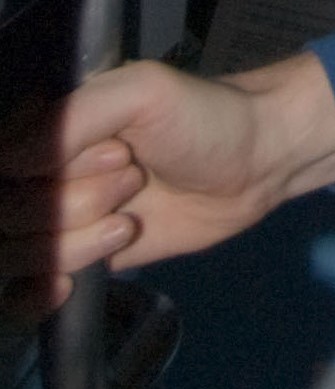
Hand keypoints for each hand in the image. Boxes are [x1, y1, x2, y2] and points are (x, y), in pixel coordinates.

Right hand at [0, 55, 334, 320]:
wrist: (256, 163)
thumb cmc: (202, 116)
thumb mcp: (142, 93)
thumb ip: (72, 120)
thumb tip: (11, 163)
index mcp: (48, 126)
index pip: (6, 164)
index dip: (47, 173)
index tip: (113, 155)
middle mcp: (43, 174)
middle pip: (11, 214)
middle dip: (75, 202)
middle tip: (133, 177)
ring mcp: (59, 219)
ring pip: (19, 251)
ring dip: (76, 240)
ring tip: (128, 219)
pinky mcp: (80, 258)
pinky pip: (24, 290)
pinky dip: (34, 295)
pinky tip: (69, 285)